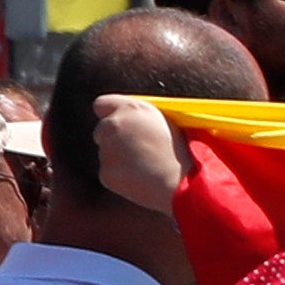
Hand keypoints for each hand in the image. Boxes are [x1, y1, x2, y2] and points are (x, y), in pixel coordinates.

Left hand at [91, 94, 186, 213]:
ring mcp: (107, 150)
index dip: (109, 113)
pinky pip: (109, 172)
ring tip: (145, 165)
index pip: (102, 104)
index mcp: (131, 108)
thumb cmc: (182, 149)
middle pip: (102, 130)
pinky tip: (140, 178)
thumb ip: (141, 116)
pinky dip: (120, 176)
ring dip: (119, 158)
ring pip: (106, 153)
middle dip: (113, 138)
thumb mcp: (167, 120)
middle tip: (135, 148)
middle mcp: (113, 125)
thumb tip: (130, 120)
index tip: (117, 121)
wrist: (180, 180)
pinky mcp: (105, 172)